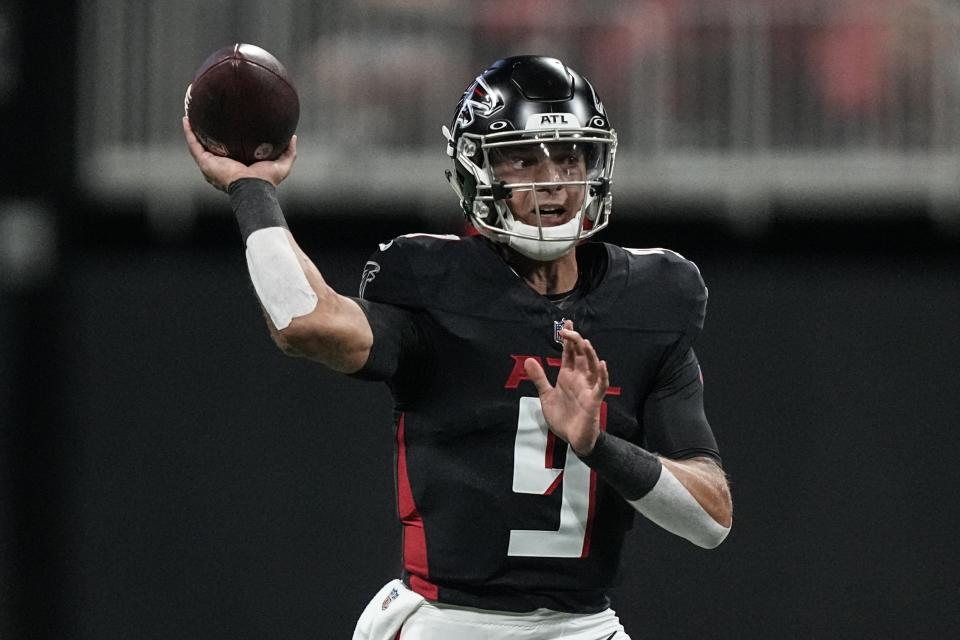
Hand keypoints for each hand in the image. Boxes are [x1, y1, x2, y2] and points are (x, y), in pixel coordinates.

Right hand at [182, 115, 296, 191]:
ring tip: (191, 113)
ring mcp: (211, 164)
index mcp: (236, 165)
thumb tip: (292, 136)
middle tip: (206, 115)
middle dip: (207, 132)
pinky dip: (189, 132)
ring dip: (193, 129)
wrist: (254, 187)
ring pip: (198, 144)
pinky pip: (193, 145)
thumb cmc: (267, 181)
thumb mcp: (281, 164)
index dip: (226, 137)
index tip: (228, 123)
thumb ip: (288, 151)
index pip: (229, 149)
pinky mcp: (205, 163)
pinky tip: (186, 119)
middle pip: (211, 145)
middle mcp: (221, 165)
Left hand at [523, 320, 608, 455]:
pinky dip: (603, 375)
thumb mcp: (546, 395)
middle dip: (576, 341)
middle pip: (581, 355)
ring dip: (590, 354)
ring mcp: (588, 388)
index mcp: (568, 376)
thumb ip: (539, 378)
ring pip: (593, 367)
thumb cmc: (562, 417)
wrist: (572, 439)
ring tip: (584, 341)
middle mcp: (580, 378)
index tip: (566, 322)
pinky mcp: (594, 400)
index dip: (568, 338)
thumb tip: (529, 360)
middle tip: (568, 328)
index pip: (570, 353)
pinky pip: (601, 385)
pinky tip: (602, 365)